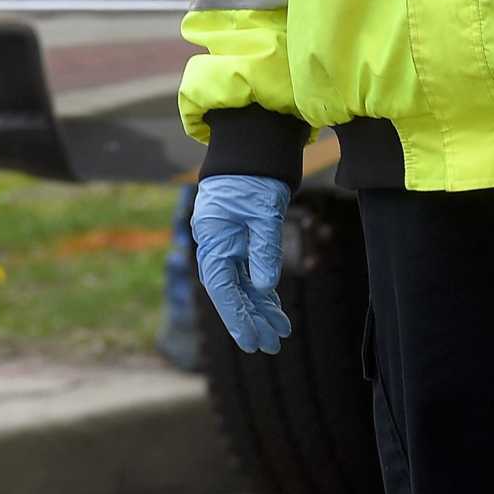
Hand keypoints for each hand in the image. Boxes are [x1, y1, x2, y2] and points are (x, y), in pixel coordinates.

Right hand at [191, 175, 293, 354]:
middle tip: (271, 345)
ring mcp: (227, 244)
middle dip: (251, 320)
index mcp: (213, 242)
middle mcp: (216, 247)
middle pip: (232, 292)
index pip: (223, 289)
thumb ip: (264, 249)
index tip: (252, 341)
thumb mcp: (263, 212)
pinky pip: (249, 272)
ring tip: (281, 332)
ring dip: (260, 308)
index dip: (237, 318)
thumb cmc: (254, 176)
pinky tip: (273, 307)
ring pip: (243, 284)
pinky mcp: (240, 239)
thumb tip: (264, 287)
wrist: (251, 147)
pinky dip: (262, 290)